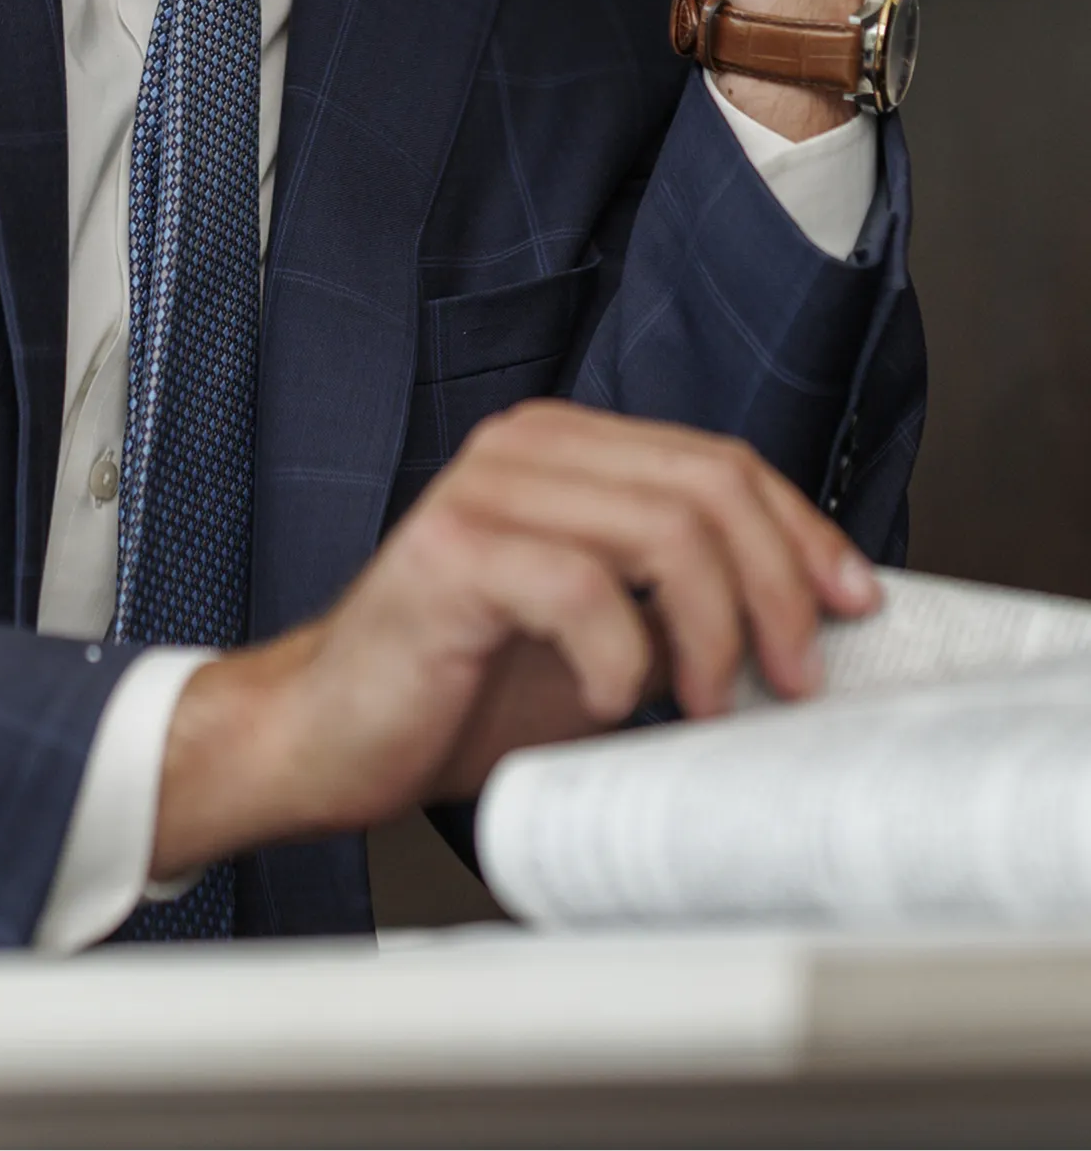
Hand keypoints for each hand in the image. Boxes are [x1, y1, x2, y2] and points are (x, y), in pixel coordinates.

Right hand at [149, 398, 875, 880]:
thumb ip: (681, 600)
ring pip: (663, 530)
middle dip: (777, 587)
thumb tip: (812, 616)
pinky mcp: (449, 554)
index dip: (800, 531)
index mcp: (562, 448)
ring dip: (713, 632)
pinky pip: (585, 591)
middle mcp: (523, 449)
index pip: (718, 460)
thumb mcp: (602, 633)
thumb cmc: (460, 686)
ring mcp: (482, 492)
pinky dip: (623, 663)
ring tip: (703, 702)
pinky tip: (611, 701)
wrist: (331, 733)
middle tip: (792, 676)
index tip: (851, 606)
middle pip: (706, 485)